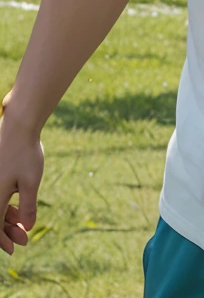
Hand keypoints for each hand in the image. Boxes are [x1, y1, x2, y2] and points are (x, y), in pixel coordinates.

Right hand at [0, 108, 43, 254]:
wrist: (19, 125)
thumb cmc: (25, 152)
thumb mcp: (30, 182)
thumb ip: (28, 207)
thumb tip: (28, 228)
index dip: (2, 241)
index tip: (16, 249)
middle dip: (7, 232)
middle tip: (25, 240)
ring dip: (8, 218)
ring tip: (25, 223)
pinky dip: (6, 203)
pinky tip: (20, 205)